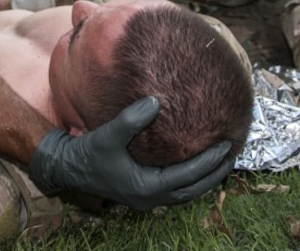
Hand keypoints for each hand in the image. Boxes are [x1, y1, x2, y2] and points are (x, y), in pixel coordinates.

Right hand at [28, 97, 233, 209]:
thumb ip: (130, 120)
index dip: (209, 162)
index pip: (188, 177)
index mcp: (146, 188)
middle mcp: (151, 198)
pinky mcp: (142, 191)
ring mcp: (147, 197)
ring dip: (205, 177)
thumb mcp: (108, 135)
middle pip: (194, 190)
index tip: (226, 145)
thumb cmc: (87, 153)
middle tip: (232, 152)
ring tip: (221, 159)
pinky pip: (176, 188)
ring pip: (186, 191)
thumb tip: (156, 102)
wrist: (67, 167)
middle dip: (215, 173)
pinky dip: (190, 177)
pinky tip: (195, 162)